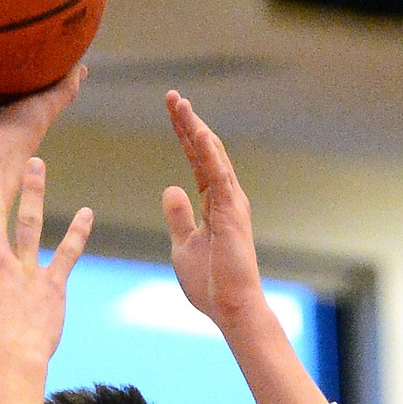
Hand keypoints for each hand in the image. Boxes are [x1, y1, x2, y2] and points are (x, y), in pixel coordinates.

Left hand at [163, 90, 264, 329]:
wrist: (229, 307)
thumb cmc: (210, 282)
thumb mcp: (183, 245)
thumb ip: (179, 216)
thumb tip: (170, 188)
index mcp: (214, 202)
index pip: (197, 161)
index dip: (184, 135)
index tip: (172, 112)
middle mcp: (226, 196)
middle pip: (204, 151)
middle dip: (187, 123)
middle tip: (172, 96)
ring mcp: (231, 202)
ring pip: (212, 156)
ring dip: (195, 129)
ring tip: (179, 104)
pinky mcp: (232, 212)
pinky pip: (218, 175)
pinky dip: (208, 152)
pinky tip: (195, 131)